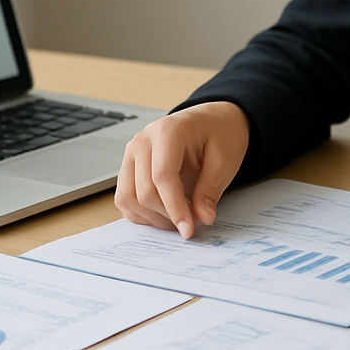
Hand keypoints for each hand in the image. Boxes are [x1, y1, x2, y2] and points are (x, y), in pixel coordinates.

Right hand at [114, 101, 249, 238]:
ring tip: (179, 218)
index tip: (188, 230)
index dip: (175, 208)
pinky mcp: (129, 165)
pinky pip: (125, 197)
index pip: (162, 177)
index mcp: (167, 131)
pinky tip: (164, 214)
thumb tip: (202, 218)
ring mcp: (132, 152)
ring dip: (152, 217)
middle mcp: (143, 140)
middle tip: (191, 224)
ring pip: (128, 197)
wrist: (213, 120)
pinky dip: (141, 213)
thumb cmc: (220, 134)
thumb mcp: (224, 161)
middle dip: (167, 215)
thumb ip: (210, 190)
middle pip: (144, 191)